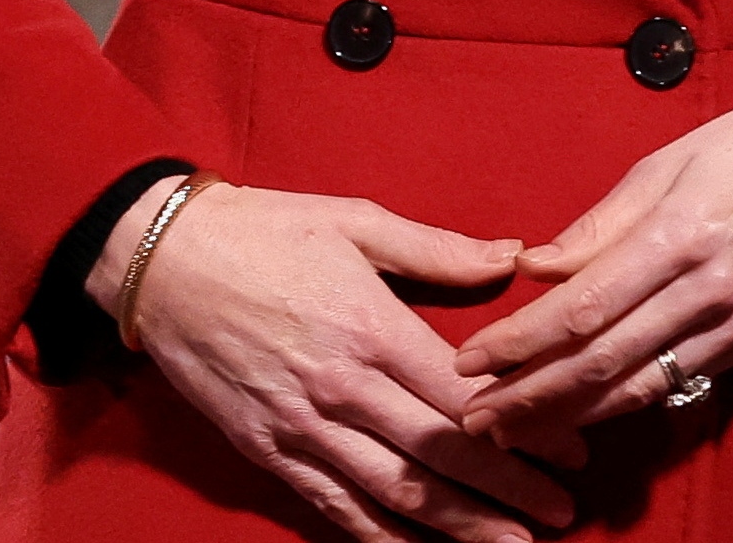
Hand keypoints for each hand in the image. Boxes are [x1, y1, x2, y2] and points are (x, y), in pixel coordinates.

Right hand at [100, 181, 574, 542]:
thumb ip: (440, 250)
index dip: (524, 433)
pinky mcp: (265, 450)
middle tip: (561, 519)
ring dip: (455, 525)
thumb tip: (513, 257)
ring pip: (391, 492)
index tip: (573, 456)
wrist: (159, 261)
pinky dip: (376, 535)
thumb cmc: (265, 231)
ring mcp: (300, 426)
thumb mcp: (358, 221)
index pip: (465, 398)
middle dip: (507, 493)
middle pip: (440, 456)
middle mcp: (341, 387)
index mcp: (373, 327)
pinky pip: (329, 505)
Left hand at [453, 90, 732, 436]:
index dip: (520, 342)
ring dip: (568, 415)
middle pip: (603, 361)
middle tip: (472, 417)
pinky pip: (676, 384)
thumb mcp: (665, 161)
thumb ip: (598, 226)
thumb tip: (531, 269)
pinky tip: (581, 414)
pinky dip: (622, 405)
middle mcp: (709, 290)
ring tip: (511, 428)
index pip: (583, 308)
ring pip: (638, 388)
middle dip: (530, 395)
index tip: (469, 360)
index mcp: (681, 235)